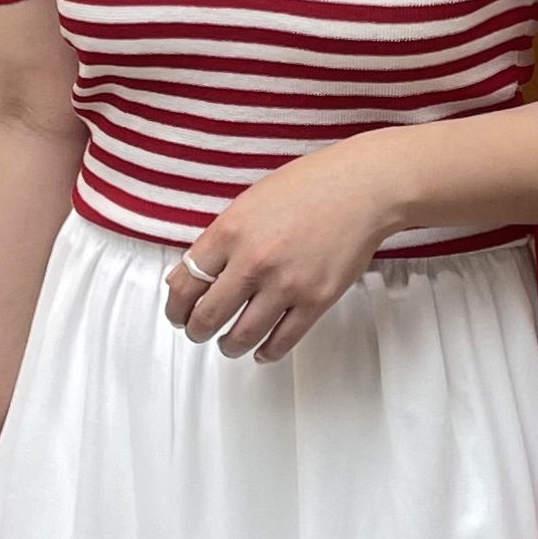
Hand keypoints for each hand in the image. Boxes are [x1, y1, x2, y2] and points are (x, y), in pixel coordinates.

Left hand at [162, 137, 403, 361]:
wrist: (362, 187)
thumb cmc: (310, 187)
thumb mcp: (249, 203)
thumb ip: (218, 240)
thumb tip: (187, 276)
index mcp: (230, 231)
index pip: (185, 285)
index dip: (175, 308)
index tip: (177, 315)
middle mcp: (253, 261)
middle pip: (206, 318)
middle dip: (197, 331)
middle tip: (199, 332)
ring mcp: (285, 284)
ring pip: (240, 337)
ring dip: (228, 346)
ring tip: (228, 343)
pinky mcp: (315, 301)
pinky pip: (281, 342)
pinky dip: (266, 352)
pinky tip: (261, 349)